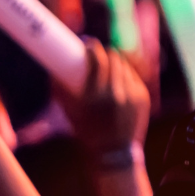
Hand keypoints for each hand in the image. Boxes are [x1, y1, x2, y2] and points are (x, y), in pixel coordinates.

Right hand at [59, 39, 149, 156]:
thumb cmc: (86, 130)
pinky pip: (133, 77)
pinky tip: (117, 77)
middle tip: (96, 53)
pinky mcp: (143, 97)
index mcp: (95, 95)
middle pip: (114, 58)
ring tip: (106, 64)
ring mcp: (133, 94)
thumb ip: (60, 89)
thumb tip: (51, 69)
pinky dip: (125, 75)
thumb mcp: (69, 110)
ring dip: (115, 62)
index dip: (93, 48)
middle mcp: (116, 93)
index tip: (87, 44)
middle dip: (105, 53)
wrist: (113, 151)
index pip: (98, 60)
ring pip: (125, 66)